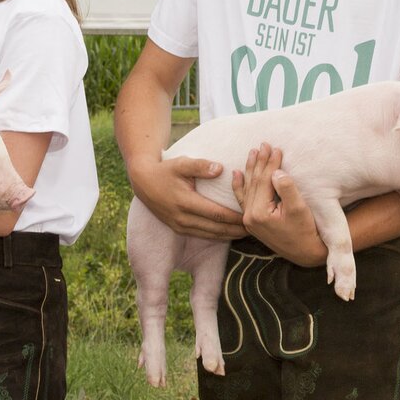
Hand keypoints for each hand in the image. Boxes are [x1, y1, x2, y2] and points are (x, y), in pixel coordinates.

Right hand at [128, 154, 244, 240]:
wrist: (143, 182)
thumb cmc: (166, 170)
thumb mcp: (181, 163)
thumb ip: (201, 166)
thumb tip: (220, 169)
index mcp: (186, 202)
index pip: (217, 214)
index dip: (235, 217)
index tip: (251, 215)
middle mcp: (183, 218)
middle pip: (216, 229)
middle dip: (236, 230)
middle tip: (255, 229)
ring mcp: (180, 226)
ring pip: (210, 235)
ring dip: (229, 235)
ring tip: (246, 233)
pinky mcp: (178, 229)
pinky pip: (202, 235)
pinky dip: (218, 236)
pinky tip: (230, 234)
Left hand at [235, 145, 327, 266]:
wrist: (306, 252)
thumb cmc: (305, 230)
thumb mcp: (299, 208)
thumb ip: (287, 189)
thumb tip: (276, 172)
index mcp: (259, 213)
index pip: (264, 181)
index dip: (270, 163)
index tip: (277, 148)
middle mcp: (249, 217)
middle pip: (254, 183)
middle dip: (259, 162)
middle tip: (264, 144)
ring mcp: (249, 220)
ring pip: (248, 188)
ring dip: (250, 170)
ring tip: (253, 152)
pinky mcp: (252, 222)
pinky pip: (243, 200)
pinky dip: (240, 186)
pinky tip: (236, 174)